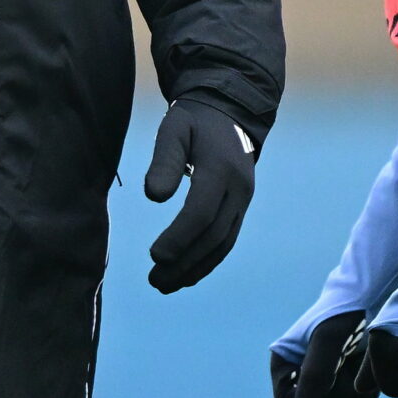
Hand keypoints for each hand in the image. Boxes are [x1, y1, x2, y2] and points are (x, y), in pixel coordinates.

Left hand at [142, 97, 258, 292]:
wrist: (229, 113)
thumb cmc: (193, 122)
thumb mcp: (174, 129)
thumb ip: (164, 161)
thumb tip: (154, 197)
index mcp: (221, 169)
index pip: (201, 212)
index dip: (179, 237)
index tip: (155, 255)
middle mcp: (238, 190)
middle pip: (213, 236)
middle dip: (184, 262)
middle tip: (155, 281)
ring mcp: (243, 201)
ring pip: (222, 244)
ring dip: (195, 268)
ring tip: (165, 284)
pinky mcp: (240, 208)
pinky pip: (226, 241)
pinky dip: (207, 261)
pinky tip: (186, 274)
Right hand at [272, 310, 377, 397]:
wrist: (371, 298)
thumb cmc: (344, 314)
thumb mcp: (329, 340)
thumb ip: (315, 376)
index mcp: (286, 367)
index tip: (330, 379)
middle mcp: (302, 381)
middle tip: (349, 367)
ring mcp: (326, 387)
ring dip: (355, 397)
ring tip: (359, 365)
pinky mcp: (348, 389)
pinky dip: (366, 394)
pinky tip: (367, 367)